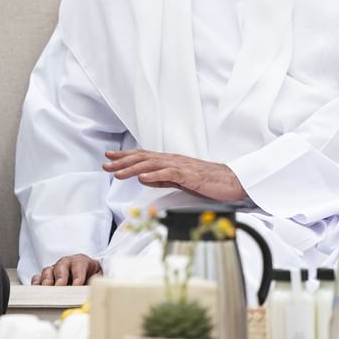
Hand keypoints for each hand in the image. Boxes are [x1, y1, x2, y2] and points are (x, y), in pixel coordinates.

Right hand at [31, 254, 101, 285]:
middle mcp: (66, 263)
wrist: (89, 271)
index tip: (78, 284)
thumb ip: (97, 282)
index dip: (78, 275)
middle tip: (60, 286)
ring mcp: (55, 268)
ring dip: (47, 279)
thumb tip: (97, 291)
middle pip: (61, 266)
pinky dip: (37, 281)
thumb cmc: (92, 275)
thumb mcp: (98, 277)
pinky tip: (37, 287)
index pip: (79, 265)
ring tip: (47, 288)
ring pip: (48, 270)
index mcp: (81, 261)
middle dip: (61, 277)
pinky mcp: (48, 275)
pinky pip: (39, 276)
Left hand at [103, 149, 246, 201]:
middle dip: (122, 162)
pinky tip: (142, 178)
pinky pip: (169, 174)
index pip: (143, 156)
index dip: (125, 157)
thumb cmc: (207, 182)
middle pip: (143, 158)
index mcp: (170, 161)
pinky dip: (154, 175)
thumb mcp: (180, 181)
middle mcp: (172, 160)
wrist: (233, 182)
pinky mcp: (190, 175)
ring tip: (117, 173)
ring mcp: (181, 166)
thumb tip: (142, 177)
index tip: (108, 158)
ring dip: (132, 168)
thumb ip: (162, 178)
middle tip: (105, 165)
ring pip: (152, 165)